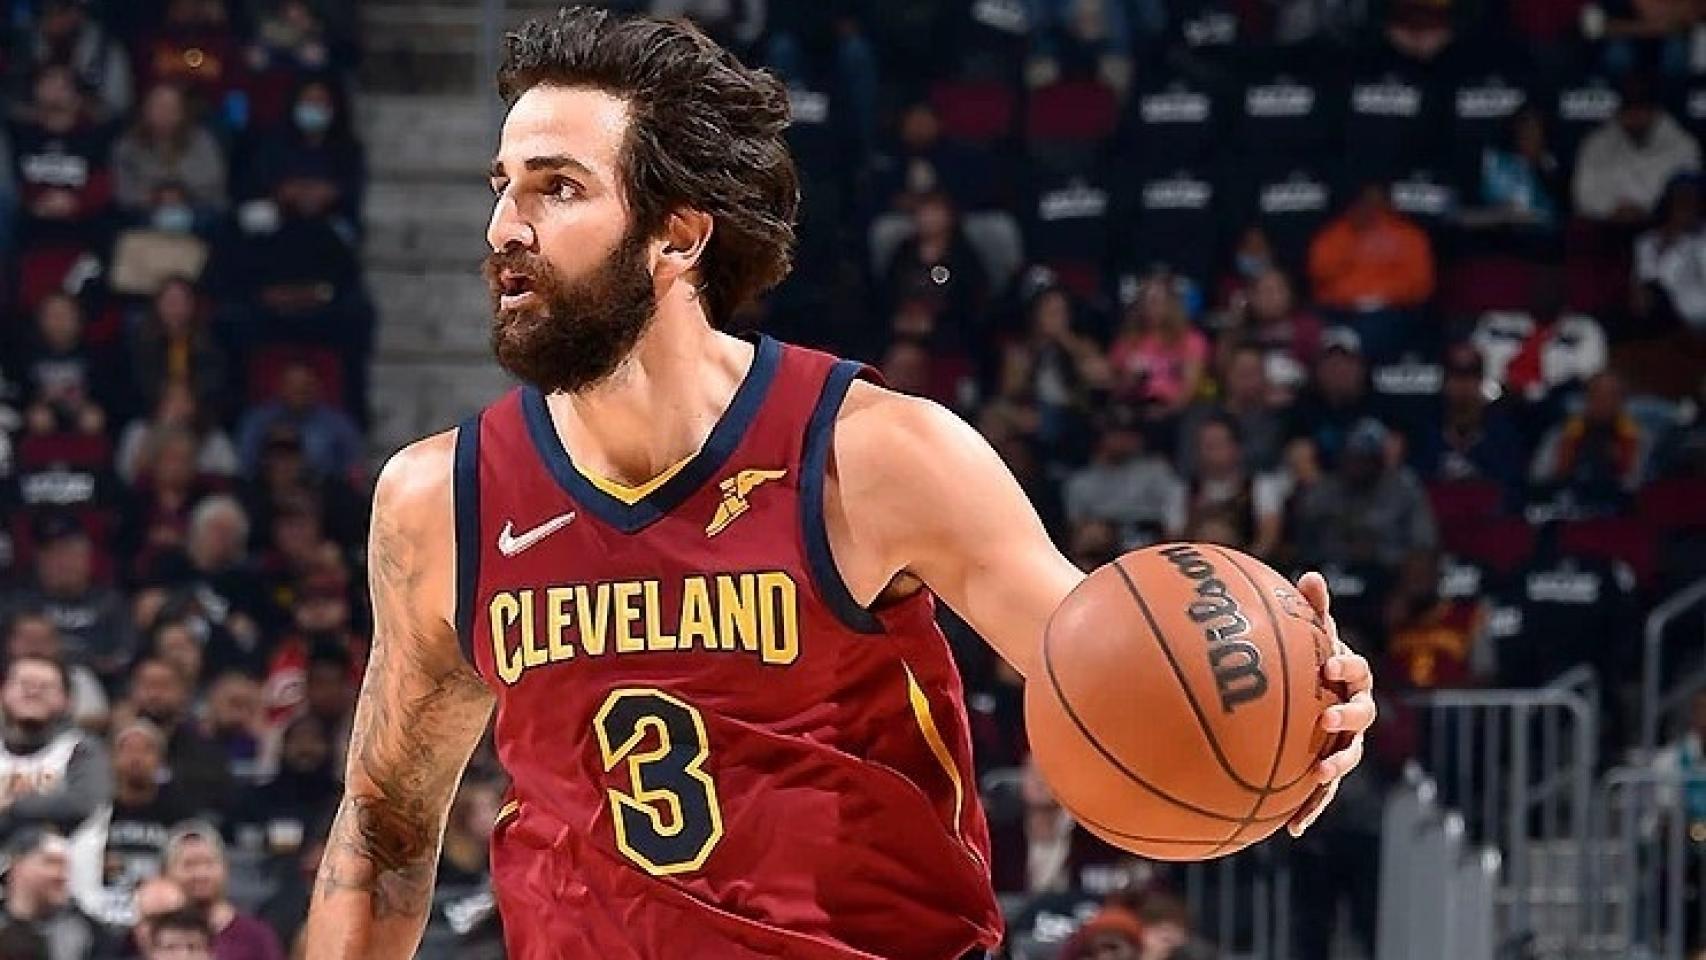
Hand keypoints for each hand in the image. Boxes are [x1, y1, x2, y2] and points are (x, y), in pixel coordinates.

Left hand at [1286, 571, 1376, 837]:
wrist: (1307, 697)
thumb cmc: (1306, 660)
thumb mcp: (1306, 635)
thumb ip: (1311, 610)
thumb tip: (1310, 574)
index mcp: (1348, 678)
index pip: (1355, 670)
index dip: (1346, 666)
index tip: (1328, 664)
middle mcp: (1353, 712)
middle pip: (1362, 716)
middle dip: (1347, 717)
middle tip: (1327, 718)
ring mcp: (1344, 743)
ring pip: (1347, 756)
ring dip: (1335, 766)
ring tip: (1317, 774)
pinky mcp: (1327, 772)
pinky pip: (1322, 792)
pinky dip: (1309, 809)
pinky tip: (1291, 829)